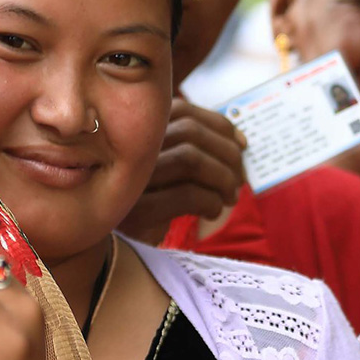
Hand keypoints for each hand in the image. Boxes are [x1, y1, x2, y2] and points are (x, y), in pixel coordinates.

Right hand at [119, 98, 246, 242]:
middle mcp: (125, 150)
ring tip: (230, 197)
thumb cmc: (152, 204)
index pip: (182, 110)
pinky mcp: (136, 213)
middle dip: (227, 154)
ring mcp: (128, 181)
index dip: (219, 125)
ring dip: (223, 178)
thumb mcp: (170, 170)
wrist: (118, 249)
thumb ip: (197, 148)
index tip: (241, 145)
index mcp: (134, 133)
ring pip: (191, 159)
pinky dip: (212, 202)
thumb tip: (240, 141)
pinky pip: (188, 195)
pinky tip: (212, 213)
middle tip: (239, 180)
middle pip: (190, 132)